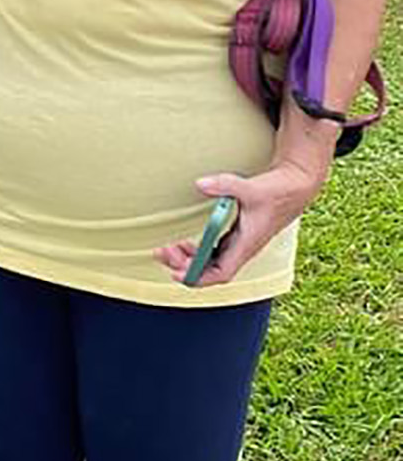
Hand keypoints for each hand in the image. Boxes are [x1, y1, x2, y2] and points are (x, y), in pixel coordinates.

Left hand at [155, 162, 324, 287]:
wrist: (297, 185)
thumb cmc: (278, 190)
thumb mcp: (251, 188)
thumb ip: (225, 185)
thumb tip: (199, 184)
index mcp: (247, 244)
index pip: (220, 273)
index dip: (198, 277)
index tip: (176, 272)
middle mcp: (242, 248)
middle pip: (210, 269)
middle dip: (185, 265)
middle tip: (162, 252)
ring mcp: (240, 242)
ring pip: (210, 260)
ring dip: (188, 257)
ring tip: (167, 248)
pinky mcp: (238, 234)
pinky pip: (213, 249)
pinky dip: (197, 249)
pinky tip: (184, 241)